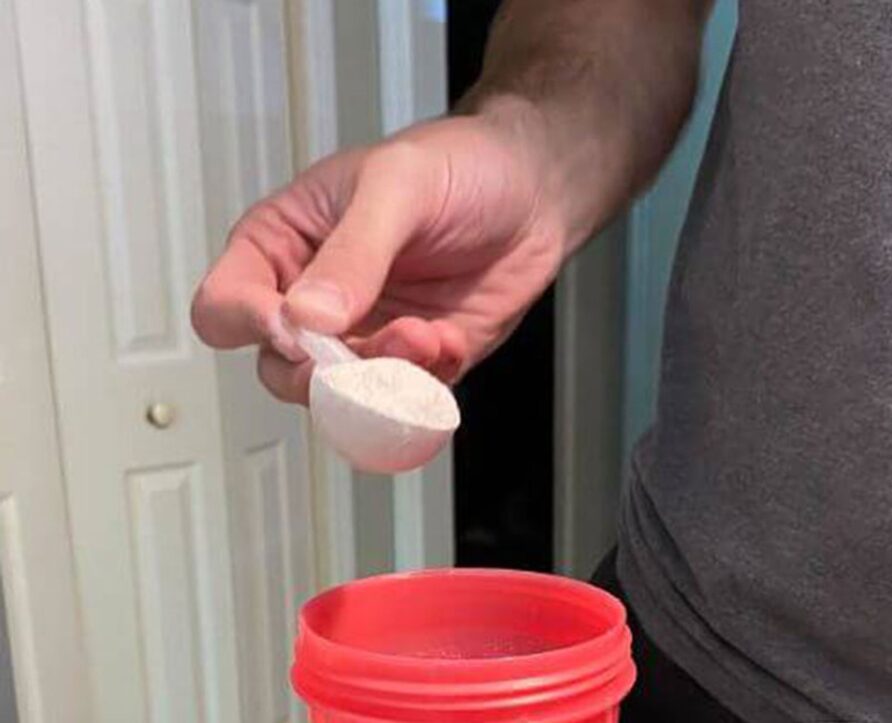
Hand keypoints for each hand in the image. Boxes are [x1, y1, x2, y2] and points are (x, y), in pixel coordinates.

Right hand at [191, 113, 565, 403]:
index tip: (301, 324)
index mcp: (283, 246)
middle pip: (278, 370)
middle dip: (323, 372)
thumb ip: (352, 252)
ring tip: (424, 337)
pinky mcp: (413, 364)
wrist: (534, 191)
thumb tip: (308, 317)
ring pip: (340, 398)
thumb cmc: (458, 165)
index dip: (252, 325)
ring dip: (382, 381)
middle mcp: (314, 300)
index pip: (224, 307)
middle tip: (365, 350)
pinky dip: (424, 385)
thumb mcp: (397, 186)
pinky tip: (448, 339)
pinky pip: (401, 401)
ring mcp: (364, 337)